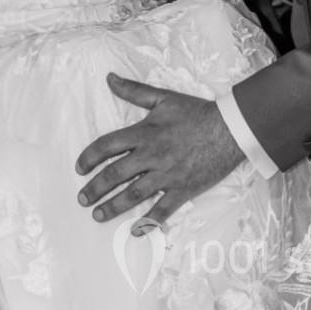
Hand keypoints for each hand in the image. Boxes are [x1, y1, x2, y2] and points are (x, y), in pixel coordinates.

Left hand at [76, 75, 246, 229]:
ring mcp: (167, 175)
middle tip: (82, 199)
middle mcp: (152, 156)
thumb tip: (109, 78)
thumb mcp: (164, 98)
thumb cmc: (197, 112)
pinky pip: (163, 209)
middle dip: (95, 188)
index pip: (107, 146)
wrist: (231, 129)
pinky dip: (148, 221)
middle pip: (115, 174)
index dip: (89, 158)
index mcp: (145, 133)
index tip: (80, 169)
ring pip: (134, 194)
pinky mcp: (184, 189)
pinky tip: (135, 231)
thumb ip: (134, 91)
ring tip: (97, 215)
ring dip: (113, 207)